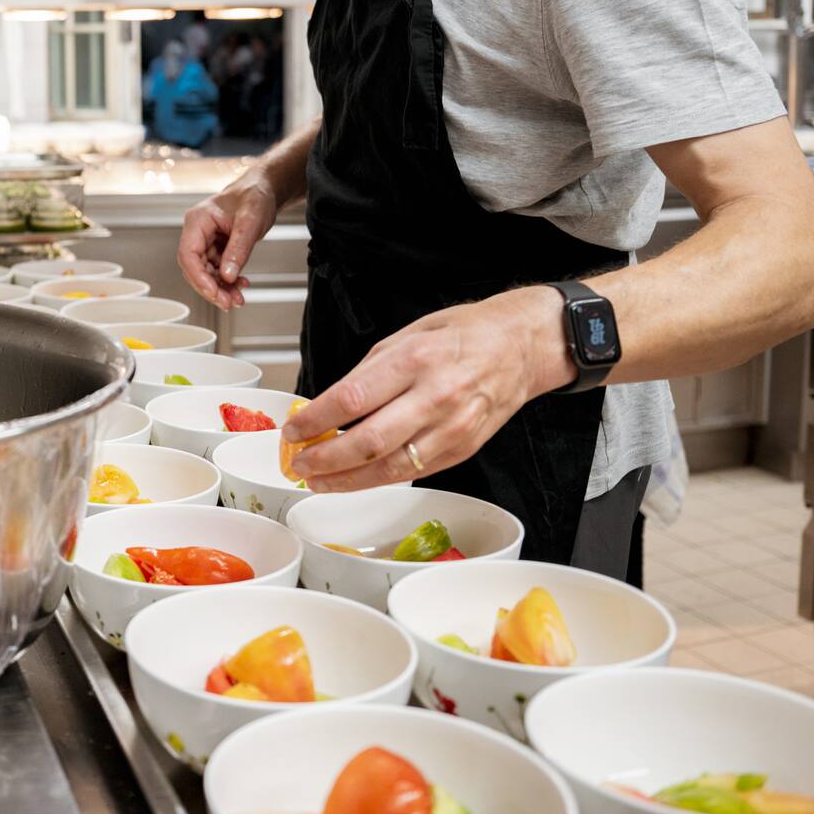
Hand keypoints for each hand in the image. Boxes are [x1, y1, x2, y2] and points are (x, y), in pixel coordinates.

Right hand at [177, 171, 276, 309]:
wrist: (265, 189)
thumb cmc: (255, 196)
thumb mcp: (250, 222)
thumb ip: (239, 249)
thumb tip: (228, 276)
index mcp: (197, 220)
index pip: (188, 255)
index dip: (198, 277)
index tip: (214, 292)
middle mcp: (197, 231)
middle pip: (194, 268)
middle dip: (211, 288)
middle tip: (228, 303)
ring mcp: (206, 240)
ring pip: (206, 272)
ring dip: (220, 288)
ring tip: (237, 299)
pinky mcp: (217, 247)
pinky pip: (217, 269)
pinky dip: (228, 280)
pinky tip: (240, 285)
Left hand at [283, 286, 571, 490]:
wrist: (520, 346)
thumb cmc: (464, 333)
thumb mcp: (410, 333)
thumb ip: (370, 371)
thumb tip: (330, 403)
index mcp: (416, 359)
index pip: (352, 398)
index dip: (315, 420)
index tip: (294, 430)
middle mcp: (435, 396)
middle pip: (367, 441)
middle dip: (324, 459)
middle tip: (298, 462)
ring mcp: (451, 428)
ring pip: (390, 468)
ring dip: (347, 480)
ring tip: (318, 480)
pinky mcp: (462, 449)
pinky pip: (414, 473)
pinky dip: (380, 479)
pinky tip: (357, 478)